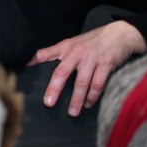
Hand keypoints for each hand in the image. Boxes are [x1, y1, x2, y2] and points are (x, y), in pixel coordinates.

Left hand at [32, 20, 146, 115]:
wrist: (120, 34)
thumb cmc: (91, 41)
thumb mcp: (70, 43)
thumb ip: (50, 52)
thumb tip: (29, 61)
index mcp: (66, 47)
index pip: (46, 55)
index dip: (35, 61)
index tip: (26, 69)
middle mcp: (77, 52)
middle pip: (63, 72)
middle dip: (55, 89)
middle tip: (49, 104)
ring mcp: (92, 59)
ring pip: (82, 82)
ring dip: (77, 99)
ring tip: (72, 113)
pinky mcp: (107, 64)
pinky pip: (98, 83)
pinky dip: (93, 96)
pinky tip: (88, 104)